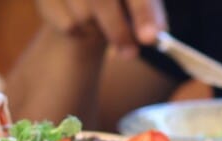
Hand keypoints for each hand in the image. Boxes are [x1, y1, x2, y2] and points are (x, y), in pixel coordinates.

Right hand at [34, 0, 166, 54]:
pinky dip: (79, 33)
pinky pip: (68, 26)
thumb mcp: (138, 2)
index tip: (149, 38)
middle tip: (131, 54)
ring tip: (101, 25)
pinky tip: (81, 23)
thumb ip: (148, 15)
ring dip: (98, 32)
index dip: (143, 12)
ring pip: (85, 18)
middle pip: (102, 1)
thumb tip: (153, 35)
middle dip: (119, 32)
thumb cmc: (118, 1)